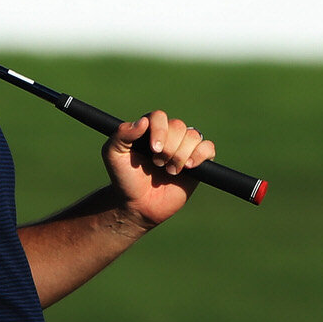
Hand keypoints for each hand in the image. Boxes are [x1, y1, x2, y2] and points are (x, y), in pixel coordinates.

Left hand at [103, 110, 214, 227]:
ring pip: (193, 136)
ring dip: (181, 155)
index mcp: (149, 129)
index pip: (159, 117)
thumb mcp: (113, 156)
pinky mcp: (198, 162)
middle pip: (179, 126)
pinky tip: (189, 167)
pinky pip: (209, 148)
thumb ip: (121, 135)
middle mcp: (168, 135)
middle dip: (169, 148)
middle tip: (158, 164)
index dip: (160, 130)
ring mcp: (184, 147)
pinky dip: (201, 155)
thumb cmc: (125, 179)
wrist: (138, 205)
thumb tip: (143, 122)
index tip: (153, 149)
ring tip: (170, 171)